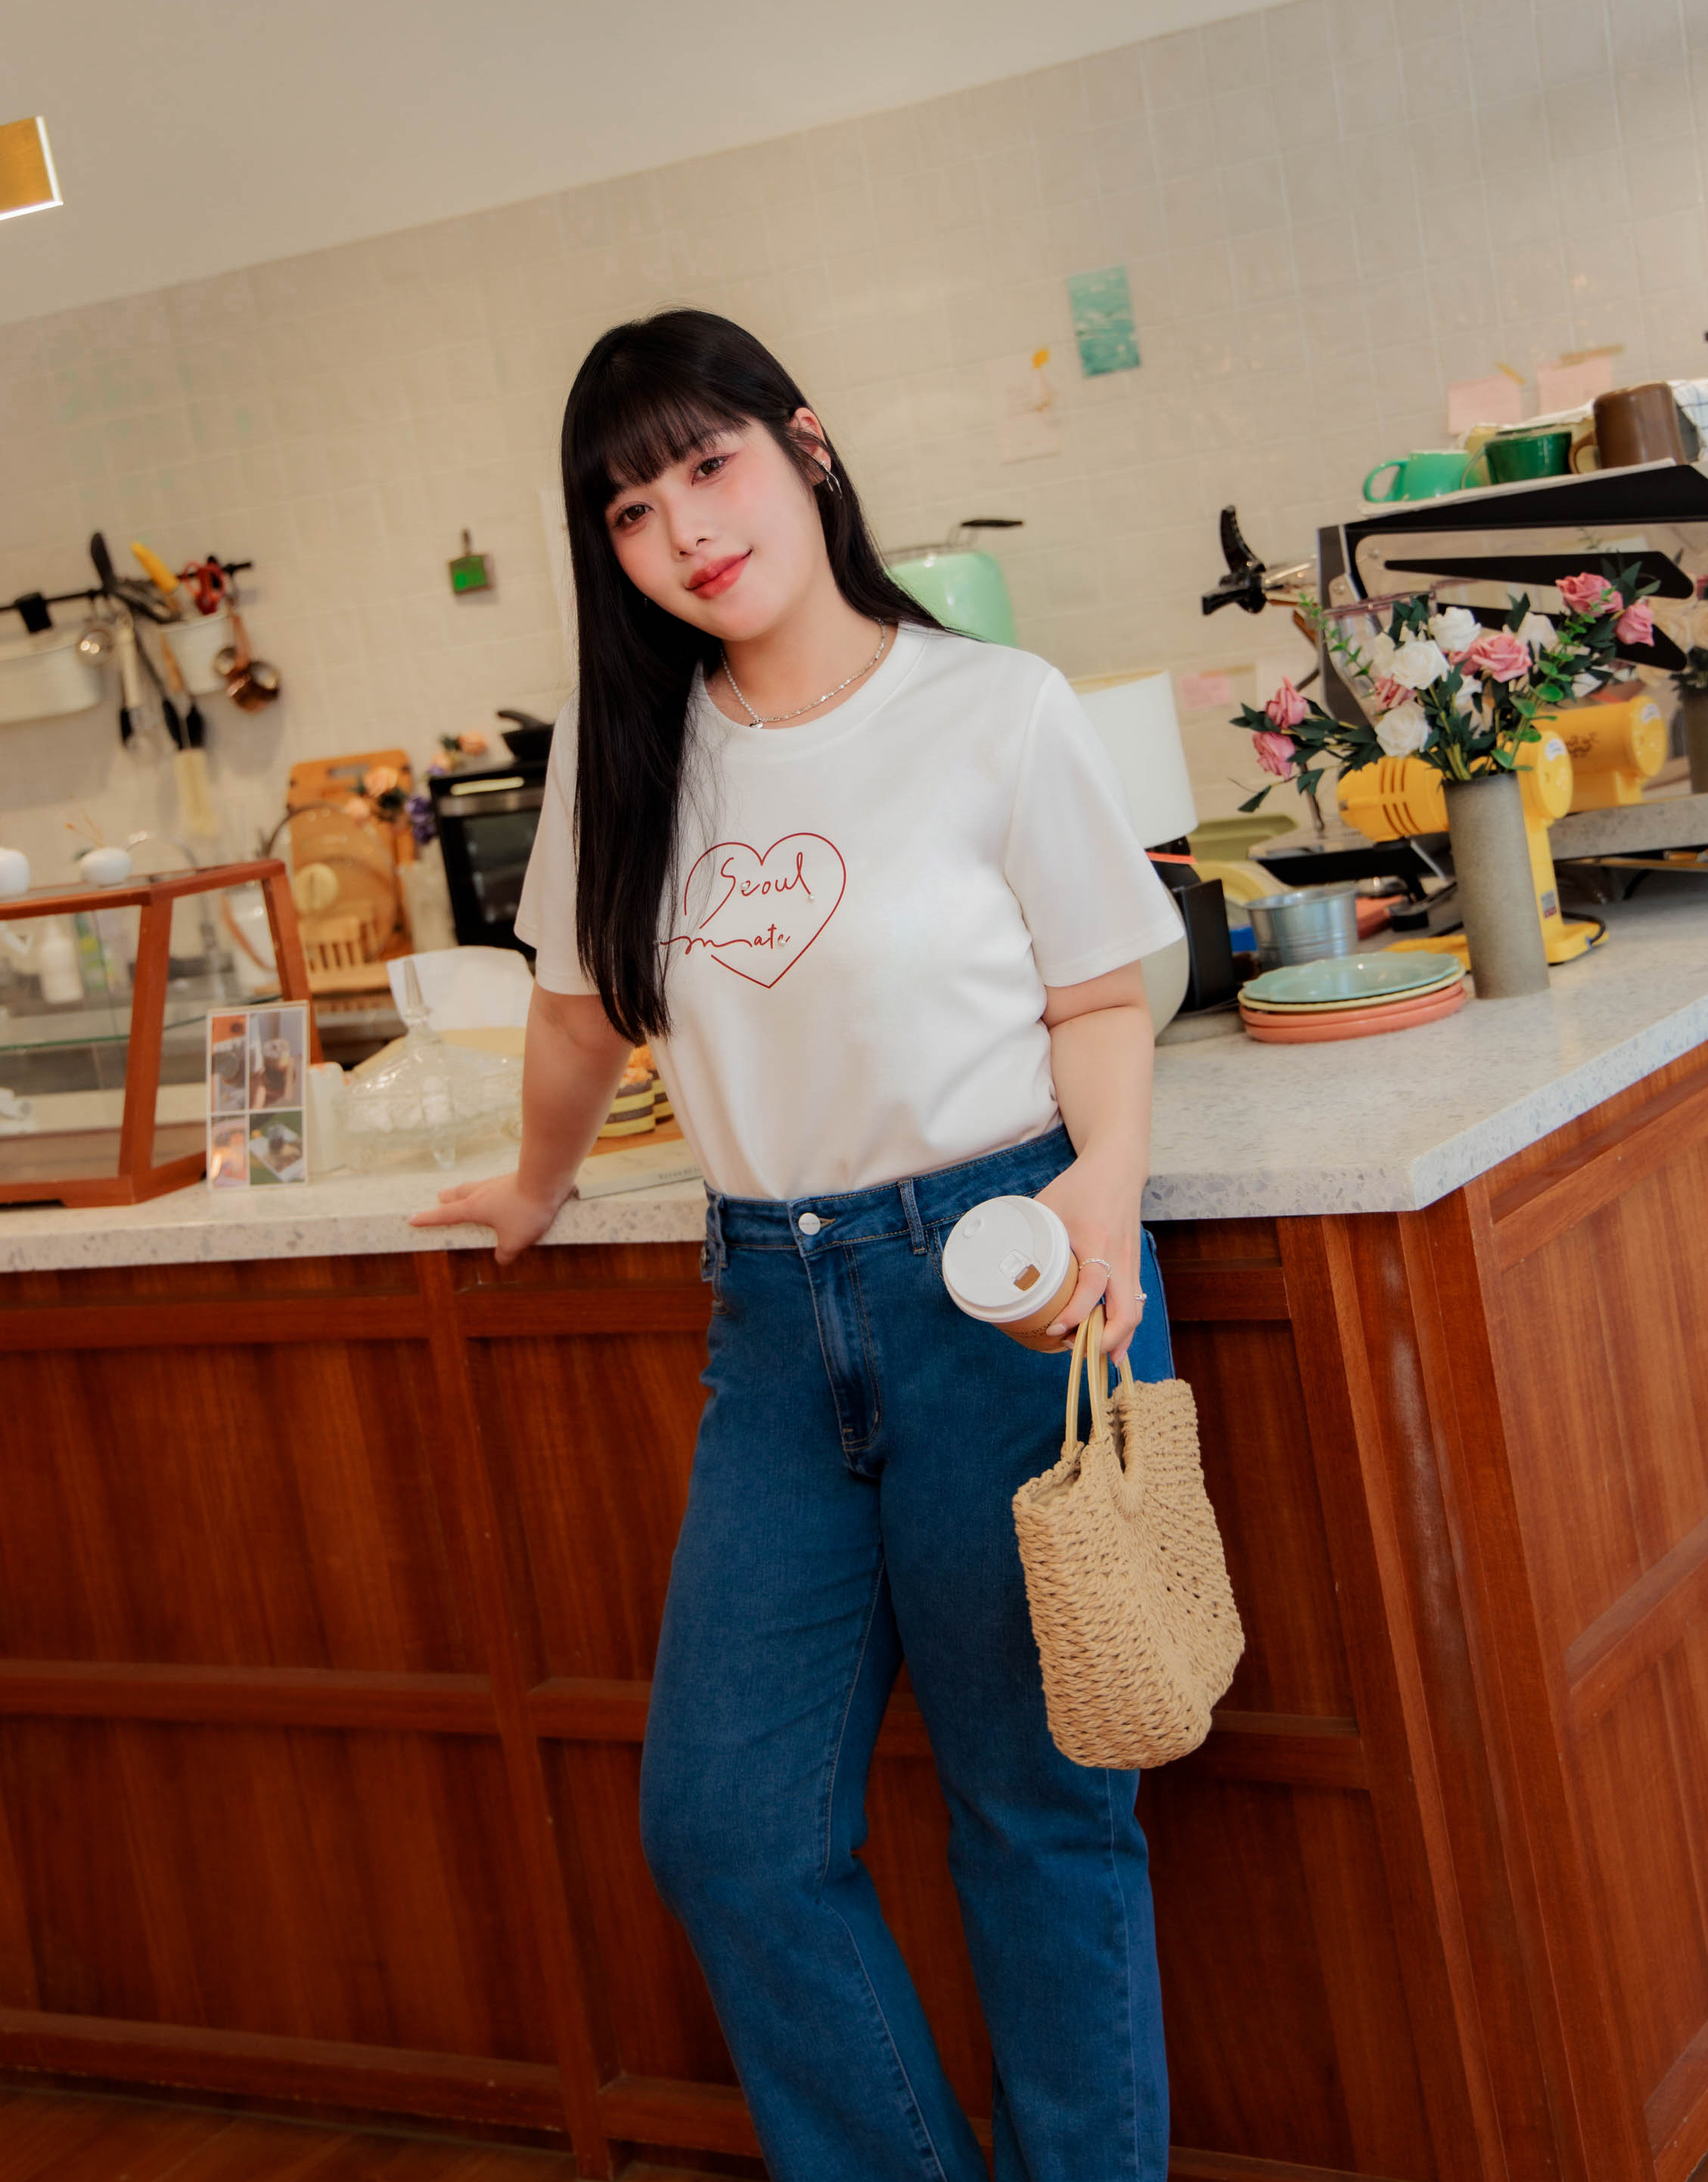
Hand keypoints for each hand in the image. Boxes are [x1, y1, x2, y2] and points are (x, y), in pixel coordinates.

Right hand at [408, 1170, 570, 1265]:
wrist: (546, 1181)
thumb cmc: (525, 1211)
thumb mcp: (514, 1241)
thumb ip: (504, 1253)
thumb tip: (501, 1258)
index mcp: (473, 1208)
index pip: (445, 1215)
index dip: (427, 1219)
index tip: (412, 1218)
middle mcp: (481, 1193)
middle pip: (459, 1194)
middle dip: (448, 1198)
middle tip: (440, 1198)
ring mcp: (497, 1184)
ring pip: (476, 1187)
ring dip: (467, 1191)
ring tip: (465, 1193)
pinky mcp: (514, 1179)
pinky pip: (497, 1186)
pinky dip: (492, 1190)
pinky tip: (499, 1193)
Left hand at [1033, 1153, 1145, 1366]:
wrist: (1118, 1169)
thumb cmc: (1081, 1186)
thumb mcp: (1048, 1205)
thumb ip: (1030, 1234)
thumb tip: (1000, 1265)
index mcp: (1099, 1242)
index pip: (1092, 1289)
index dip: (1074, 1315)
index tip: (1054, 1330)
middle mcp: (1121, 1258)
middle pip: (1126, 1312)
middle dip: (1103, 1341)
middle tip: (1076, 1352)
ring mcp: (1132, 1264)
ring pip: (1134, 1313)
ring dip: (1117, 1340)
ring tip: (1095, 1360)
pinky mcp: (1134, 1267)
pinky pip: (1135, 1304)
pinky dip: (1124, 1327)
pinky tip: (1111, 1344)